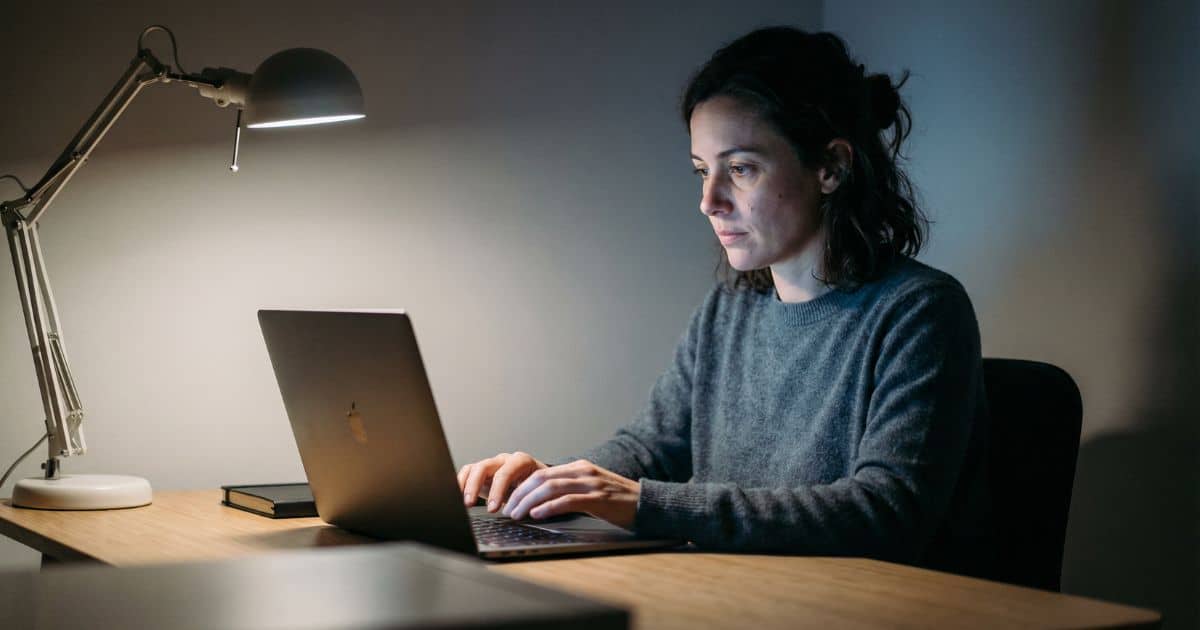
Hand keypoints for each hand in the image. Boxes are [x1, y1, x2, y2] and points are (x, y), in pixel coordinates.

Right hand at [457, 451, 547, 511]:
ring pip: (474, 469)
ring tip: (463, 502)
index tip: (492, 508)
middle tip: (470, 504)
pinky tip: (458, 496)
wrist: (536, 485)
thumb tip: (522, 510)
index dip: (497, 489)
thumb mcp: (538, 493)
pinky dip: (461, 483)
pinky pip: (467, 473)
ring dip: (466, 486)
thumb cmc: (539, 488)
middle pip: (485, 467)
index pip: (506, 471)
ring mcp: (492, 464)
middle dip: (475, 486)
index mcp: (521, 461)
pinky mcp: (481, 472)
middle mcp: (505, 460)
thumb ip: (530, 499)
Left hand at [503, 459, 639, 529]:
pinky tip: (537, 515)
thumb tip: (542, 502)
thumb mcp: (592, 489)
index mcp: (580, 467)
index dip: (522, 487)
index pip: (542, 473)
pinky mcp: (599, 499)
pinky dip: (549, 507)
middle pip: (541, 478)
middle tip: (508, 510)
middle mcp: (583, 471)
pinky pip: (568, 500)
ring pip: (550, 488)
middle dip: (520, 494)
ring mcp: (591, 484)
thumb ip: (571, 489)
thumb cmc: (618, 501)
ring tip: (517, 514)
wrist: (647, 503)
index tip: (509, 501)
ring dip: (529, 502)